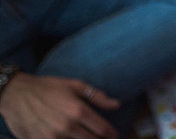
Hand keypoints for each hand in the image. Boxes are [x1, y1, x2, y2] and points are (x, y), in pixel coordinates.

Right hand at [0, 72, 119, 138]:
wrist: (16, 95)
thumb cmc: (47, 87)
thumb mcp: (74, 85)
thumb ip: (97, 96)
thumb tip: (117, 105)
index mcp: (78, 110)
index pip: (102, 129)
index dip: (111, 134)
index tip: (114, 135)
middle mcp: (67, 126)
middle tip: (103, 138)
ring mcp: (52, 137)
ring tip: (87, 137)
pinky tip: (70, 138)